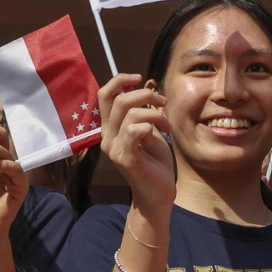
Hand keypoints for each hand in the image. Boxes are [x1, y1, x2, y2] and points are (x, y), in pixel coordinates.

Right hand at [97, 73, 175, 214]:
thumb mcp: (150, 131)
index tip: (139, 77)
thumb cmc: (155, 164)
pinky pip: (135, 130)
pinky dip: (151, 125)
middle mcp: (108, 137)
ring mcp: (115, 148)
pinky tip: (163, 134)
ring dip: (155, 113)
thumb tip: (146, 87)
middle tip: (163, 102)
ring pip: (130, 114)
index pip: (104, 95)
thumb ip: (143, 113)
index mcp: (111, 128)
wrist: (158, 195)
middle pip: (118, 100)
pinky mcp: (126, 158)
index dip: (119, 80)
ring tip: (167, 125)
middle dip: (144, 95)